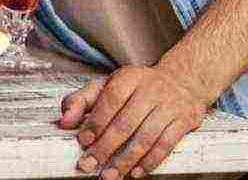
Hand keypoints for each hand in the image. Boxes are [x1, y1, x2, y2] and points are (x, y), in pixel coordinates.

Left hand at [58, 66, 207, 178]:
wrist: (182, 81)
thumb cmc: (138, 87)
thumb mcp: (108, 85)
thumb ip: (82, 100)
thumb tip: (64, 120)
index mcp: (128, 78)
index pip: (111, 99)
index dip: (96, 121)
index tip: (83, 140)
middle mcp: (149, 90)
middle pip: (125, 122)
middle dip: (105, 147)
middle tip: (90, 164)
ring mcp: (168, 106)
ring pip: (145, 138)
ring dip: (126, 160)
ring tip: (110, 174)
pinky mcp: (183, 122)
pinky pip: (165, 145)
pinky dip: (150, 162)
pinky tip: (135, 172)